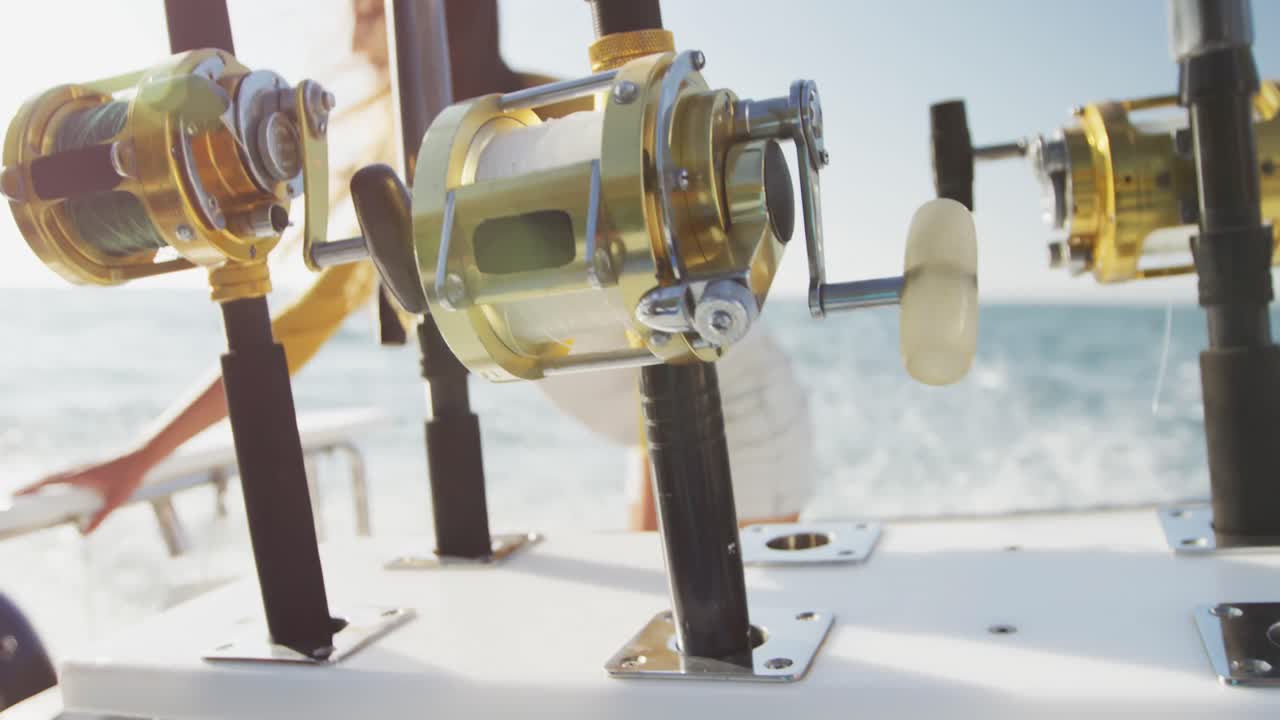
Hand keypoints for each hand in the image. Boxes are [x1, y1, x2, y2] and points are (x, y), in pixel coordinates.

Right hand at [15, 448, 157, 532]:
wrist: (142, 457)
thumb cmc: (129, 478)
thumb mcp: (115, 501)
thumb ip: (99, 518)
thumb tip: (83, 535)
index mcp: (78, 476)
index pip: (46, 482)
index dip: (29, 489)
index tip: (13, 496)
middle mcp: (76, 469)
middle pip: (46, 478)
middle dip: (30, 488)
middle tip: (14, 497)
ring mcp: (82, 467)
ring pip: (55, 475)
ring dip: (41, 483)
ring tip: (29, 495)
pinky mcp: (88, 468)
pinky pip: (65, 474)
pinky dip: (54, 480)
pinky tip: (54, 488)